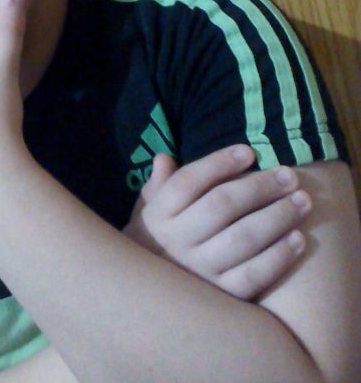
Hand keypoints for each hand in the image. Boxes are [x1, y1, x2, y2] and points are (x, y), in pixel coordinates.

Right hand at [123, 146, 311, 299]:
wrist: (151, 298)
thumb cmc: (156, 241)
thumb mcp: (148, 210)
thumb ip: (160, 183)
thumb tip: (164, 157)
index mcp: (159, 214)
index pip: (188, 181)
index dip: (219, 163)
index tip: (250, 151)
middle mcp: (177, 241)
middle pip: (221, 206)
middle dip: (260, 186)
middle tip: (291, 175)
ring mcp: (200, 271)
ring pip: (243, 239)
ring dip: (278, 217)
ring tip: (303, 201)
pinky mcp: (222, 296)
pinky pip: (254, 275)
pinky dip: (280, 257)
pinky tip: (299, 239)